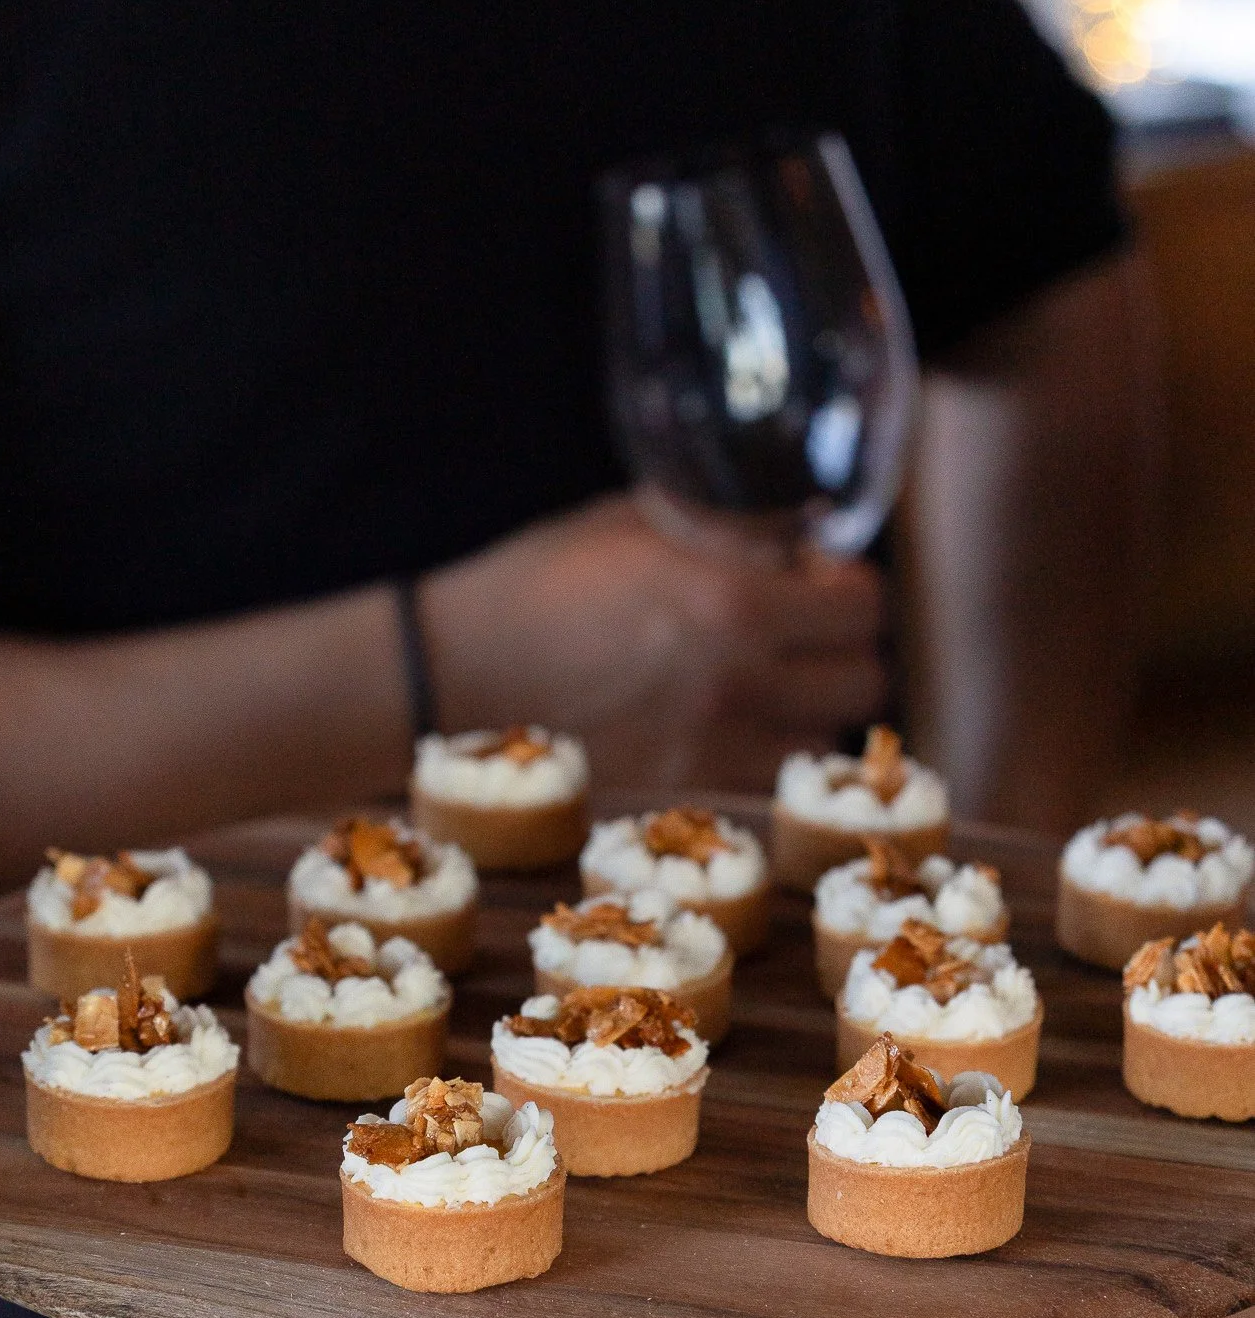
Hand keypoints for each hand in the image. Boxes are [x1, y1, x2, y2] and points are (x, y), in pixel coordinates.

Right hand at [423, 492, 886, 789]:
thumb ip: (725, 530)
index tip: (818, 584)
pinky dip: (762, 759)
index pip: (864, 607)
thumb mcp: (635, 524)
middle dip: (842, 653)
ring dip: (808, 714)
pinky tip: (724, 733)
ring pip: (824, 742)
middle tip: (803, 640)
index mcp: (732, 602)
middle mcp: (738, 682)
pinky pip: (767, 783)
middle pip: (867, 682)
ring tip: (762, 691)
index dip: (848, 591)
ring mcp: (712, 748)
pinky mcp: (682, 792)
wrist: (451, 675)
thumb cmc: (536, 585)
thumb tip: (792, 535)